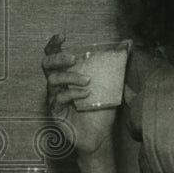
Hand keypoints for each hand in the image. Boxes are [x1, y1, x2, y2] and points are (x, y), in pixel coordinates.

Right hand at [42, 33, 116, 155]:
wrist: (100, 136)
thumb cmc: (101, 109)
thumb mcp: (110, 84)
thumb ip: (115, 65)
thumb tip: (127, 44)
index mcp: (66, 74)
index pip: (53, 55)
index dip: (54, 44)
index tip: (62, 36)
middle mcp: (57, 85)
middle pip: (46, 65)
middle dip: (58, 58)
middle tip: (73, 58)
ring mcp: (54, 98)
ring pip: (53, 80)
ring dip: (71, 77)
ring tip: (88, 81)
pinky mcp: (55, 112)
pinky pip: (59, 99)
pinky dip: (72, 94)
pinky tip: (86, 96)